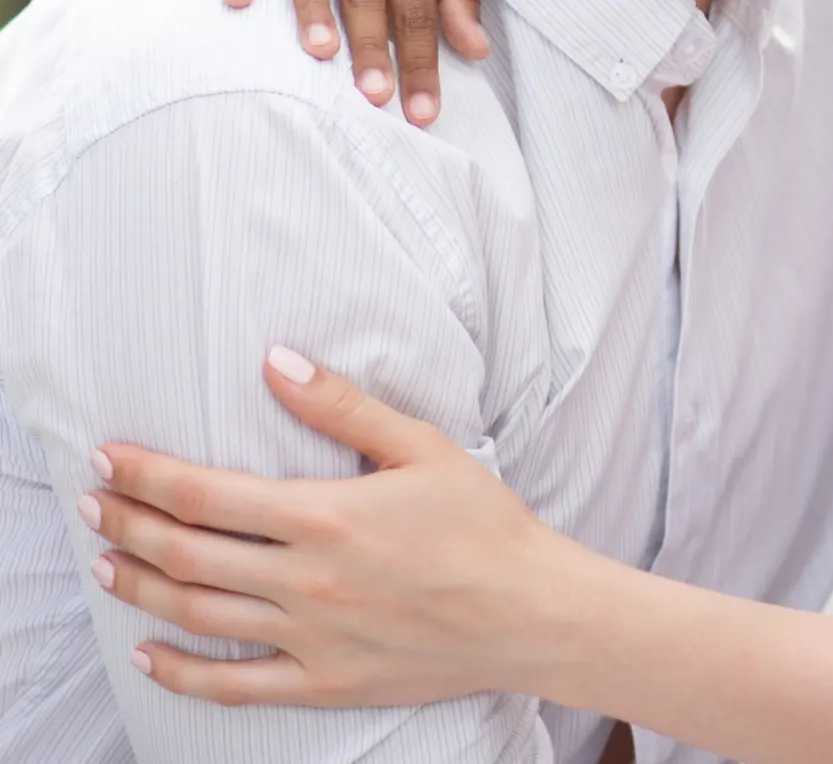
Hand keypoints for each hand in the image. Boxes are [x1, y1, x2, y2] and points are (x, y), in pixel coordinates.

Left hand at [87, 351, 552, 707]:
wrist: (528, 610)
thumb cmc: (482, 521)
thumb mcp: (423, 445)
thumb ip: (343, 406)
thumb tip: (276, 362)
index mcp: (325, 516)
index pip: (208, 494)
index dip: (149, 474)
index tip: (109, 457)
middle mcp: (304, 580)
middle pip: (187, 553)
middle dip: (128, 524)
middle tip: (89, 503)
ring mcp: (307, 637)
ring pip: (197, 614)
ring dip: (139, 588)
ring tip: (103, 563)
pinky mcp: (320, 683)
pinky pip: (232, 685)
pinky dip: (179, 672)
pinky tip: (149, 652)